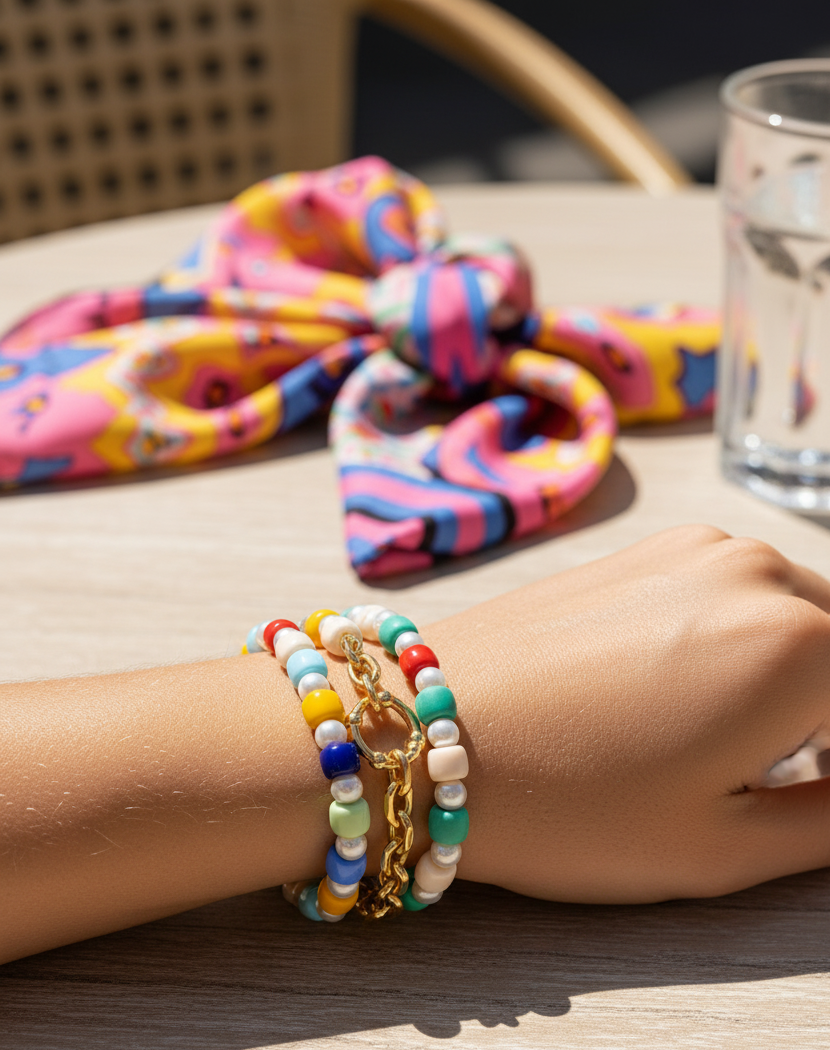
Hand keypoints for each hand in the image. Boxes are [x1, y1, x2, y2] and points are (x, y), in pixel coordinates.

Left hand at [425, 525, 829, 903]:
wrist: (419, 730)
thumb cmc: (565, 804)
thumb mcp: (725, 846)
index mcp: (801, 642)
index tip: (805, 790)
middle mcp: (757, 570)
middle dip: (828, 719)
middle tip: (777, 779)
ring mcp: (692, 548)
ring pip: (797, 618)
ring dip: (797, 679)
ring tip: (734, 749)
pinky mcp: (640, 550)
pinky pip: (733, 594)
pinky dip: (744, 643)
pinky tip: (683, 699)